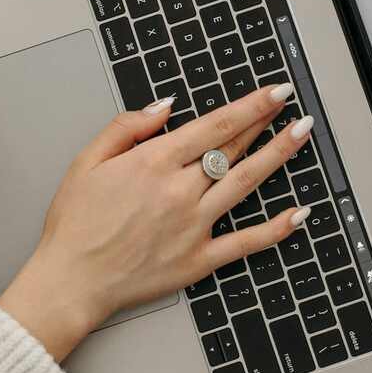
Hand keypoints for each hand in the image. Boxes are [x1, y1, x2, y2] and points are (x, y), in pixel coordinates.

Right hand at [0, 83, 316, 362]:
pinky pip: (245, 242)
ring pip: (245, 183)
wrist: (70, 281)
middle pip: (233, 148)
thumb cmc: (74, 225)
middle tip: (289, 102)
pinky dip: (276, 228)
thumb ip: (126, 127)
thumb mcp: (86, 161)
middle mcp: (179, 191)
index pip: (213, 125)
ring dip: (278, 156)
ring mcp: (193, 225)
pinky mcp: (199, 259)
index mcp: (153, 163)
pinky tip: (299, 213)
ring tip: (301, 135)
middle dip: (266, 121)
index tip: (271, 91)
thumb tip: (165, 107)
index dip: (248, 105)